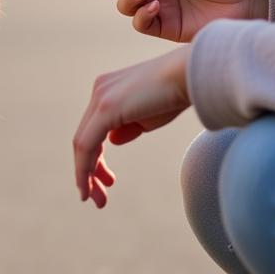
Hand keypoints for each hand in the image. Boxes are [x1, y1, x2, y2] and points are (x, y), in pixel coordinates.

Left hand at [72, 47, 191, 207]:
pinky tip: (88, 187)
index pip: (93, 130)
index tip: (105, 182)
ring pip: (82, 144)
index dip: (95, 159)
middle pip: (84, 137)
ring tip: (96, 199)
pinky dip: (84, 168)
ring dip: (85, 174)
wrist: (192, 74)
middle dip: (89, 170)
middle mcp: (99, 91)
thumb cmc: (178, 93)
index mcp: (108, 90)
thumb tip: (112, 141)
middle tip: (98, 197)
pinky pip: (86, 144)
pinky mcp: (105, 107)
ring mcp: (100, 97)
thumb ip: (128, 128)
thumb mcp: (148, 117)